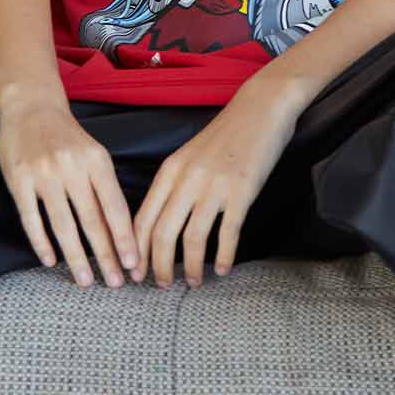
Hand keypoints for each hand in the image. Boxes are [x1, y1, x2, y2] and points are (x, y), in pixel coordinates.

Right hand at [0, 100, 139, 288]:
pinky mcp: (19, 180)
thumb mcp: (95, 154)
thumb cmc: (69, 138)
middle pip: (92, 221)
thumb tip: (121, 232)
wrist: (30, 108)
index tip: (134, 264)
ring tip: (84, 281)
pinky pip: (31, 219)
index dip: (125, 238)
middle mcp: (72, 167)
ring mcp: (43, 174)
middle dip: (105, 255)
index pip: (115, 207)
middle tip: (115, 283)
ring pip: (63, 225)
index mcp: (97, 161)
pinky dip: (41, 243)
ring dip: (75, 257)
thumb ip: (105, 188)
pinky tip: (50, 262)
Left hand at [130, 72, 301, 287]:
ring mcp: (214, 186)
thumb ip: (174, 186)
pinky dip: (223, 256)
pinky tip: (223, 270)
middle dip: (158, 266)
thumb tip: (160, 224)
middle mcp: (187, 179)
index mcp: (170, 171)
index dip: (136, 251)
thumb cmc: (225, 135)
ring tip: (192, 283)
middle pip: (162, 233)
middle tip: (160, 286)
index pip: (142, 218)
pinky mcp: (242, 191)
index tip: (134, 274)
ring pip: (193, 238)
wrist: (260, 108)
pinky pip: (228, 232)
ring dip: (190, 266)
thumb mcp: (189, 156)